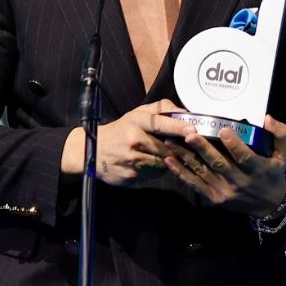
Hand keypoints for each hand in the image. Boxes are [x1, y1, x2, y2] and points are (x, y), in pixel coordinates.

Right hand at [61, 99, 189, 185]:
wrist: (92, 152)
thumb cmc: (119, 130)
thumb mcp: (135, 114)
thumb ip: (160, 109)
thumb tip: (184, 112)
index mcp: (135, 122)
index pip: (159, 123)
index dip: (177, 127)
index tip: (192, 129)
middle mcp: (133, 141)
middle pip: (165, 147)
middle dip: (177, 148)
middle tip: (185, 146)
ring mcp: (132, 161)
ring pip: (162, 163)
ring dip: (168, 160)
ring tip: (164, 154)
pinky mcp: (131, 177)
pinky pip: (154, 175)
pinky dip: (157, 170)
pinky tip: (150, 163)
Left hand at [163, 115, 285, 216]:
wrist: (269, 205)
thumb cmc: (274, 172)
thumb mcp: (285, 154)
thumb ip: (280, 134)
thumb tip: (268, 118)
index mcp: (258, 169)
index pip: (245, 157)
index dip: (234, 145)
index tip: (223, 130)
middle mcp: (240, 181)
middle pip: (219, 164)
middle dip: (202, 148)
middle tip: (188, 133)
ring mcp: (225, 191)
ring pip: (203, 172)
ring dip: (185, 156)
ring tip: (171, 141)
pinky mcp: (214, 198)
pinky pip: (195, 184)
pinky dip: (181, 173)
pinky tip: (169, 160)